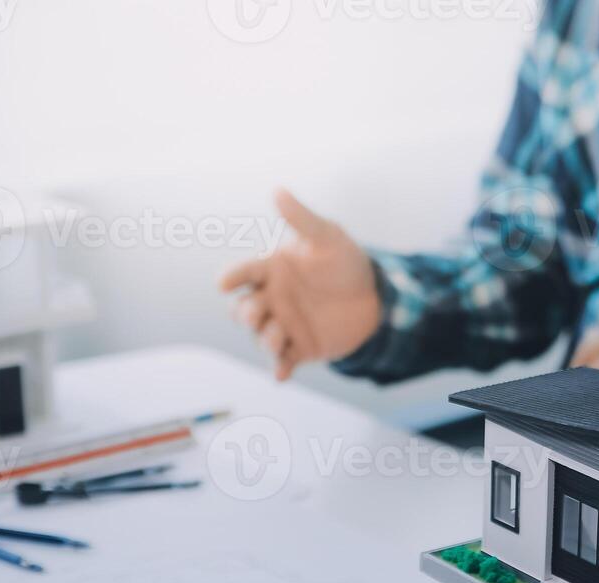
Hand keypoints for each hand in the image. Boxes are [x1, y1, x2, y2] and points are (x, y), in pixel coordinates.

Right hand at [218, 190, 381, 380]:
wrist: (374, 297)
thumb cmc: (345, 262)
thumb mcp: (328, 237)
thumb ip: (302, 219)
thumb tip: (278, 191)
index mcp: (271, 270)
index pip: (244, 273)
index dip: (232, 277)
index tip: (223, 282)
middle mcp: (271, 299)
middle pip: (243, 309)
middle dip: (245, 312)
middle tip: (256, 312)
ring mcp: (283, 325)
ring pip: (261, 336)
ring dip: (264, 339)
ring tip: (276, 339)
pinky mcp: (299, 348)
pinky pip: (283, 360)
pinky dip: (279, 368)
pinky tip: (281, 375)